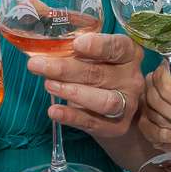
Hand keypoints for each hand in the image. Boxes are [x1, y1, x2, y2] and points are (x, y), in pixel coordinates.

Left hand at [29, 31, 144, 139]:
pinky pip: (92, 122)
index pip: (119, 47)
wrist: (115, 111)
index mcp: (129, 55)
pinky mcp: (117, 126)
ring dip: (72, 92)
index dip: (98, 45)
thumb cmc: (100, 74)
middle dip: (66, 69)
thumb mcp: (94, 58)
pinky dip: (71, 116)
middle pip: (100, 73)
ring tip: (48, 84)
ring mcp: (127, 104)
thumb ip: (76, 52)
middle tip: (38, 65)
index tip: (76, 44)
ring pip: (103, 100)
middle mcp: (132, 79)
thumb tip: (44, 50)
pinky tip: (54, 110)